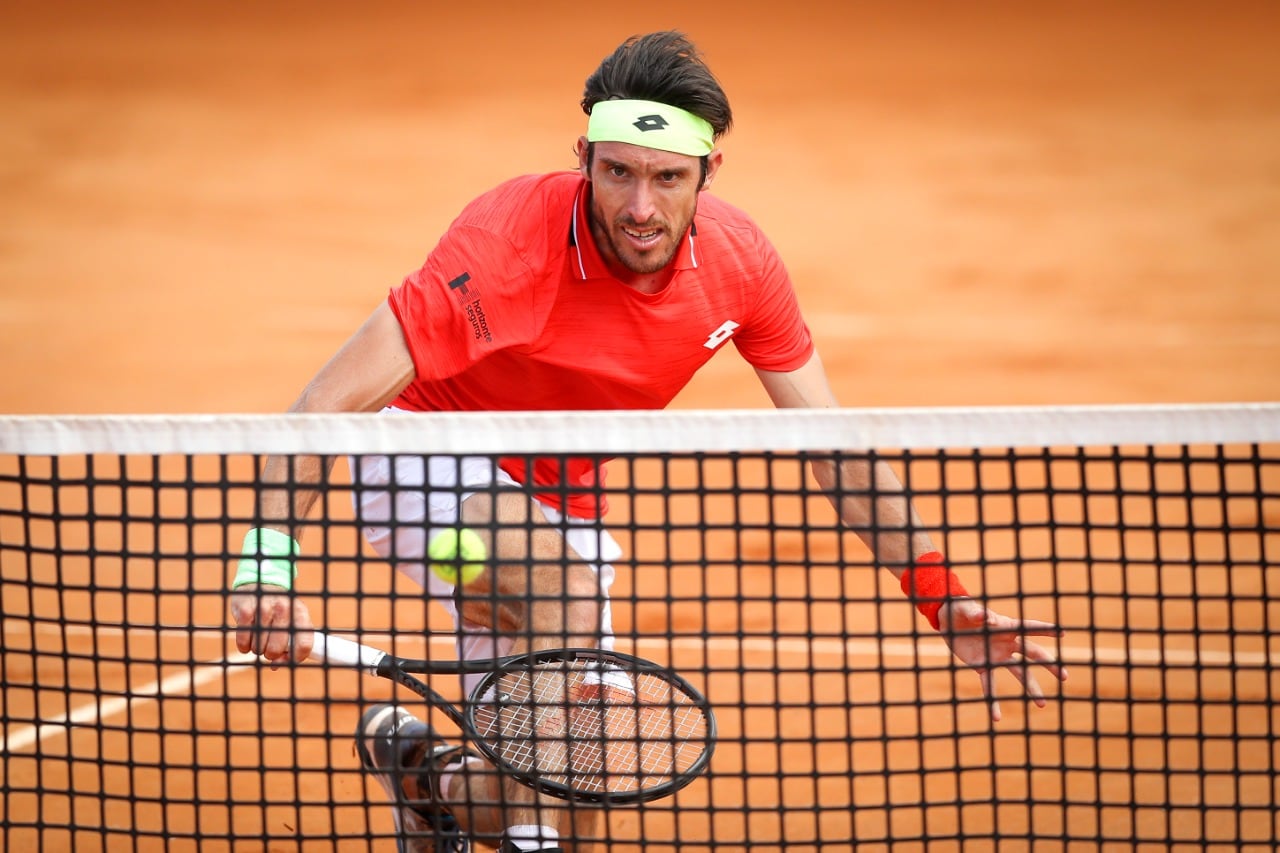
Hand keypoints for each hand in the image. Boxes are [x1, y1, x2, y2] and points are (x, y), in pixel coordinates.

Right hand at [229, 585, 314, 664]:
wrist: (260, 583)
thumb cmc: (278, 610)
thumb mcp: (291, 621)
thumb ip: (289, 644)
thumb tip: (276, 665)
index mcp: (300, 614)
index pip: (304, 643)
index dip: (295, 658)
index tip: (286, 660)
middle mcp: (284, 609)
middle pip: (277, 649)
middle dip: (270, 654)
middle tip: (267, 648)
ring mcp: (264, 607)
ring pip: (259, 647)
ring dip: (256, 649)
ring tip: (258, 638)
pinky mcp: (245, 609)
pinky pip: (243, 640)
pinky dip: (244, 645)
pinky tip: (247, 640)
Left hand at [938, 597, 1067, 721]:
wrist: (946, 621)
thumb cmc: (960, 610)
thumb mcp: (967, 609)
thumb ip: (978, 614)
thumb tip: (989, 618)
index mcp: (1006, 626)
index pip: (1029, 627)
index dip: (1045, 629)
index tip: (1062, 633)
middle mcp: (1006, 643)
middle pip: (1033, 654)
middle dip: (1049, 664)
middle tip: (1065, 676)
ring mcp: (997, 656)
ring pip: (1019, 673)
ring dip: (1031, 688)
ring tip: (1042, 704)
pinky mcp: (982, 666)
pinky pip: (990, 685)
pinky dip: (993, 701)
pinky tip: (997, 718)